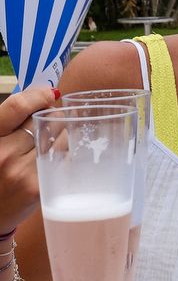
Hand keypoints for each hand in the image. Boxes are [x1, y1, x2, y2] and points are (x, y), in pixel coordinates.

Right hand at [0, 88, 57, 230]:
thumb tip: (46, 95)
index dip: (37, 95)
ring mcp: (21, 171)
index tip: (49, 94)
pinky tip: (60, 154)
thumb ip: (11, 121)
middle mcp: (2, 153)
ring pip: (60, 137)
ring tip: (55, 139)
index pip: (17, 106)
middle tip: (53, 120)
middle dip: (53, 116)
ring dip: (63, 133)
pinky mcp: (39, 186)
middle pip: (44, 120)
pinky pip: (65, 157)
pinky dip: (68, 152)